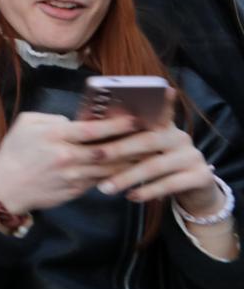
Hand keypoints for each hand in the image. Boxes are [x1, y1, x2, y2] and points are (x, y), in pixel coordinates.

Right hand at [0, 110, 140, 215]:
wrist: (5, 187)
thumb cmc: (14, 151)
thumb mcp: (25, 124)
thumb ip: (51, 119)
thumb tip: (73, 122)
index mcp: (54, 136)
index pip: (91, 129)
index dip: (115, 124)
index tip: (135, 119)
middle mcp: (66, 157)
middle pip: (106, 151)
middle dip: (131, 144)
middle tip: (152, 137)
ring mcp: (72, 176)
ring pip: (109, 169)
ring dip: (131, 162)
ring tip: (150, 154)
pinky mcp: (75, 191)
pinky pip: (101, 181)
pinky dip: (117, 175)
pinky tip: (131, 170)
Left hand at [96, 92, 224, 213]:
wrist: (193, 190)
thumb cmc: (156, 164)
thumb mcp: (144, 149)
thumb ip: (126, 137)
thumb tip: (88, 128)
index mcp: (164, 125)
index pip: (157, 109)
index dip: (153, 100)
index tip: (141, 92)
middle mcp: (181, 137)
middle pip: (147, 139)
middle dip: (118, 148)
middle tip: (95, 155)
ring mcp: (193, 156)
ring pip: (155, 165)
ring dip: (126, 177)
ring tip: (104, 188)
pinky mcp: (201, 176)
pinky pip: (170, 184)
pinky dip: (147, 190)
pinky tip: (131, 196)